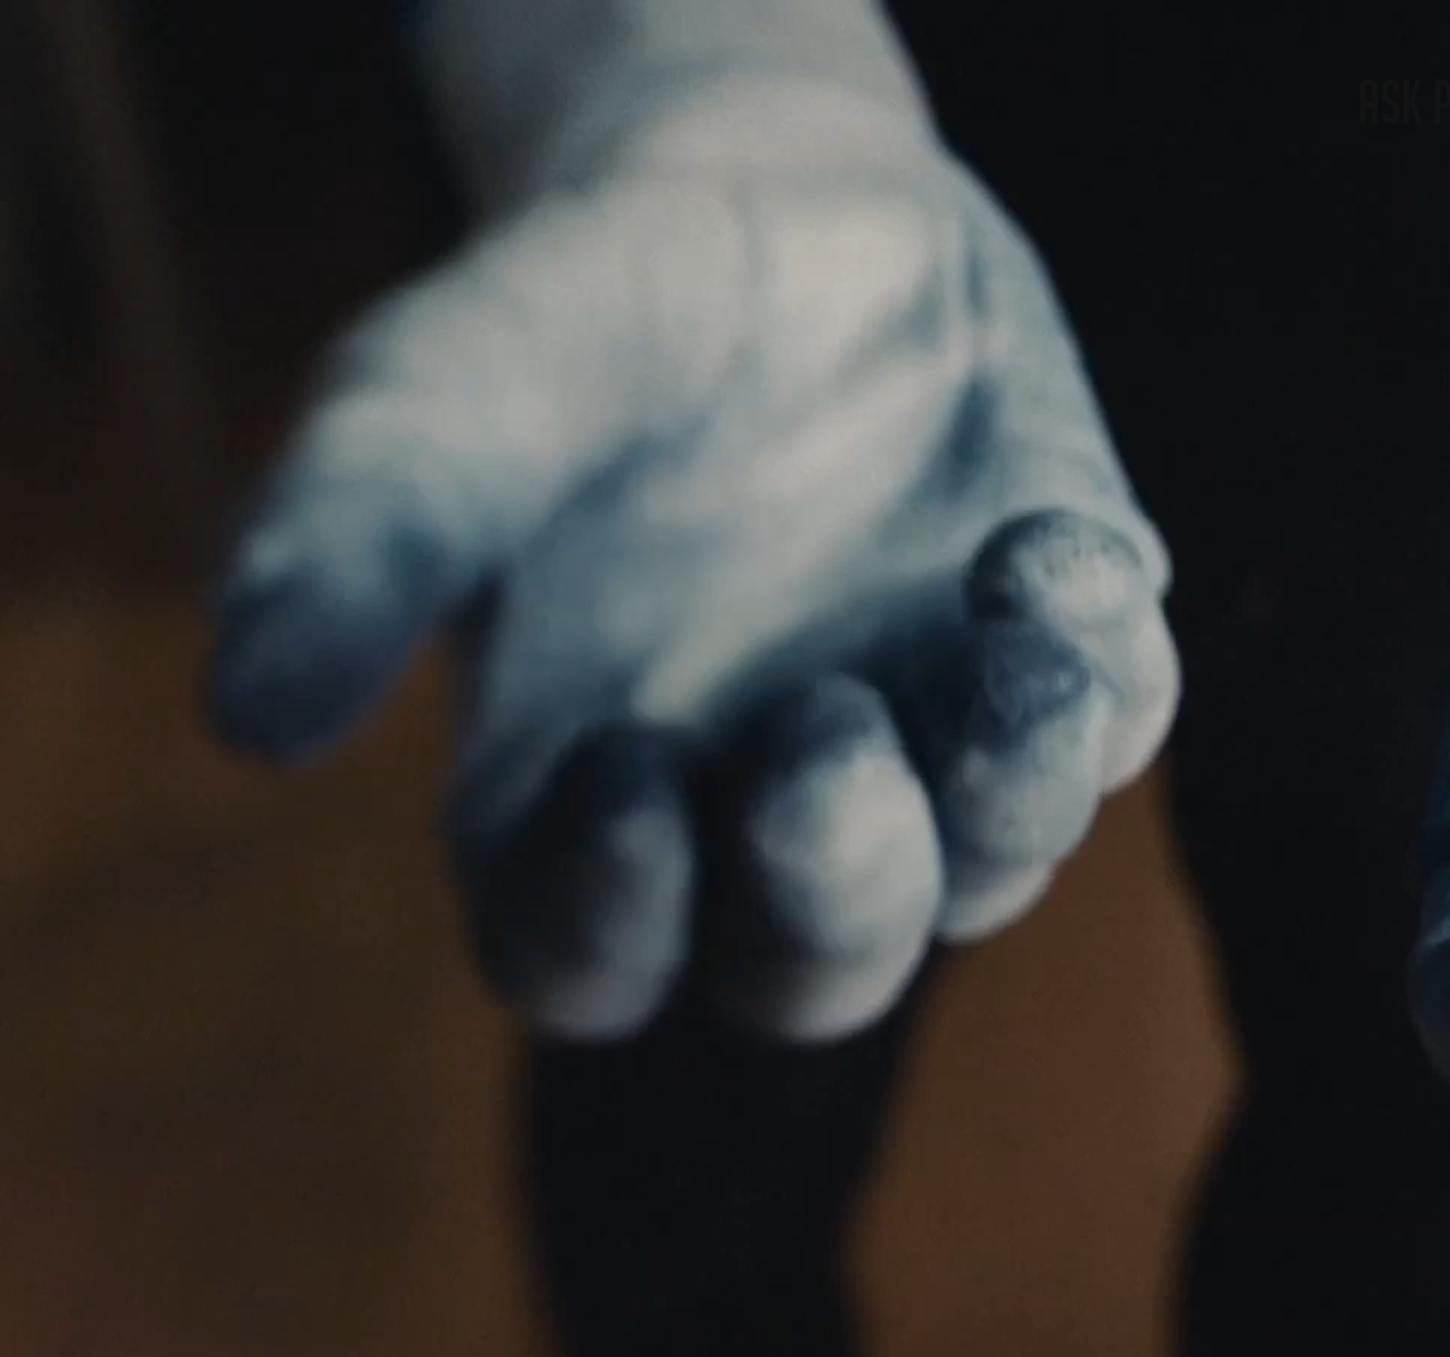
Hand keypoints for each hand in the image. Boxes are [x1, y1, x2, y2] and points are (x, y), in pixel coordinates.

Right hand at [208, 80, 1173, 1041]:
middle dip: (836, 888)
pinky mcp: (1064, 659)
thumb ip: (360, 542)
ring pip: (997, 862)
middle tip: (823, 741)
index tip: (628, 774)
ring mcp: (935, 753)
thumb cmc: (569, 336)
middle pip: (818, 969)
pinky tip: (1050, 537)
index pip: (596, 965)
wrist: (764, 206)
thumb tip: (247, 719)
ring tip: (999, 652)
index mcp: (588, 813)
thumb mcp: (445, 401)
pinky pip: (1115, 707)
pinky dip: (1098, 646)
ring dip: (1008, 785)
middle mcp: (770, 824)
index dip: (612, 916)